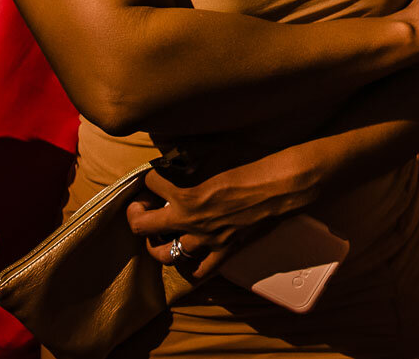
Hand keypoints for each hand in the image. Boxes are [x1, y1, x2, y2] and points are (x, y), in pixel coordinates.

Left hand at [127, 144, 324, 279]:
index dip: (152, 173)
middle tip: (141, 205)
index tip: (158, 170)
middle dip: (135, 214)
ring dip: (156, 243)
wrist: (283, 185)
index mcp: (184, 192)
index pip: (150, 181)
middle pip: (142, 226)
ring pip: (165, 254)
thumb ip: (190, 150)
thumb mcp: (217, 147)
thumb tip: (171, 148)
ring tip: (159, 232)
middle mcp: (189, 220)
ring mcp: (205, 239)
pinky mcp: (224, 251)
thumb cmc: (253, 161)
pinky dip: (190, 265)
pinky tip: (190, 253)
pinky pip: (200, 270)